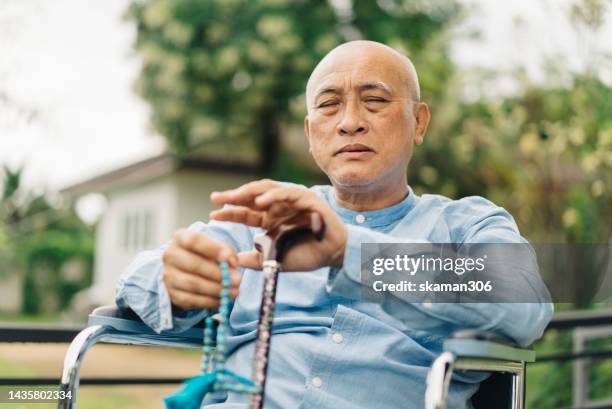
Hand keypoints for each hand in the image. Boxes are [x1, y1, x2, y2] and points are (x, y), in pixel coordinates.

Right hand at [162, 229, 241, 308]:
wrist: (187, 270)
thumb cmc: (206, 255)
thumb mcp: (216, 247)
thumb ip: (226, 251)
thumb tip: (232, 263)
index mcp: (180, 238)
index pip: (194, 241)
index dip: (214, 250)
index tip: (232, 261)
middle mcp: (170, 255)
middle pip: (194, 264)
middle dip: (219, 274)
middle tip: (238, 280)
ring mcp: (168, 276)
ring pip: (193, 284)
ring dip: (216, 289)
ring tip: (233, 292)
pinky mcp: (172, 294)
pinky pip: (191, 300)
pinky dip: (209, 301)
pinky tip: (223, 300)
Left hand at [209, 179, 347, 271]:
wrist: (333, 256)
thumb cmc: (307, 255)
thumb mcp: (276, 259)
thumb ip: (256, 259)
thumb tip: (234, 261)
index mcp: (271, 219)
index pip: (246, 213)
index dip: (230, 212)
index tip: (212, 214)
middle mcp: (280, 207)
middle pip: (253, 197)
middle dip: (234, 196)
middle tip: (216, 198)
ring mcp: (294, 201)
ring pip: (269, 190)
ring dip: (251, 192)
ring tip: (235, 196)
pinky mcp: (308, 199)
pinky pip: (289, 193)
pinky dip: (275, 195)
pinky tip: (262, 200)